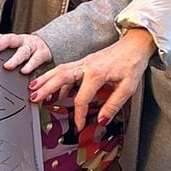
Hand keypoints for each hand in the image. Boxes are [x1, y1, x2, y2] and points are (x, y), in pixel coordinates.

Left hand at [0, 31, 52, 72]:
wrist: (46, 45)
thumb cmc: (24, 46)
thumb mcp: (10, 45)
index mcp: (11, 39)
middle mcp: (20, 41)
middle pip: (10, 39)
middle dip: (0, 44)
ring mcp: (31, 47)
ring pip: (23, 51)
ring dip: (15, 59)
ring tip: (8, 66)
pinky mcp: (41, 54)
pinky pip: (36, 60)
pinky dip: (30, 66)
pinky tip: (24, 71)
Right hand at [29, 27, 154, 127]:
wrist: (136, 44)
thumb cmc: (133, 63)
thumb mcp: (128, 88)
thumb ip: (113, 105)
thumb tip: (101, 120)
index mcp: (97, 74)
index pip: (82, 98)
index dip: (78, 114)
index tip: (78, 125)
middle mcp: (87, 65)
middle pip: (60, 77)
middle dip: (45, 88)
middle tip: (33, 98)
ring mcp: (85, 61)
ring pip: (59, 70)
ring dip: (45, 79)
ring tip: (33, 89)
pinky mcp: (85, 61)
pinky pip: (66, 68)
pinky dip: (56, 77)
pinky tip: (54, 87)